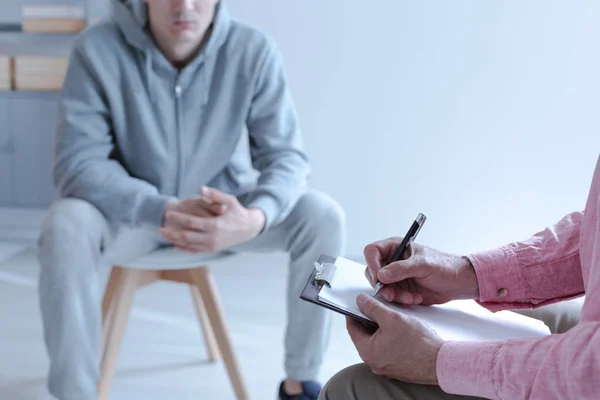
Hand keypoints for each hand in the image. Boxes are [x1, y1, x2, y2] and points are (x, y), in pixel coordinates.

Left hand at [158, 187, 265, 252]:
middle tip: (159, 229)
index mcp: (216, 225)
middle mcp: (213, 238)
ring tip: (163, 236)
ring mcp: (212, 246)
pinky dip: (183, 249)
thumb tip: (201, 189)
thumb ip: (215, 195)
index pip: (192, 223)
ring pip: (188, 245)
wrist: (249, 229)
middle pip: (186, 237)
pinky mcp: (212, 250)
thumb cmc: (238, 212)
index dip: (178, 218)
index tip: (168, 214)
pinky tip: (175, 245)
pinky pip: (194, 251)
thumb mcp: (230, 200)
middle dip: (171, 233)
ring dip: (174, 241)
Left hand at [347, 294, 443, 384]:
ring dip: (382, 328)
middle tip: (378, 307)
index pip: (352, 328)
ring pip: (378, 341)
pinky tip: (401, 330)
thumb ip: (373, 308)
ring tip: (393, 317)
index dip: (353, 312)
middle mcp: (374, 362)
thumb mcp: (392, 318)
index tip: (358, 303)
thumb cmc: (418, 343)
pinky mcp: (397, 367)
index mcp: (367, 352)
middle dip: (370, 319)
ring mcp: (386, 366)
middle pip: (365, 335)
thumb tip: (360, 301)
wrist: (441, 362)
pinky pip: (388, 349)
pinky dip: (391, 337)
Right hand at [364, 238, 478, 305]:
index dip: (371, 263)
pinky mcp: (400, 289)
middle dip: (382, 285)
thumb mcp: (423, 264)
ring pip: (381, 287)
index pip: (372, 251)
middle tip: (391, 293)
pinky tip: (414, 298)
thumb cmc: (444, 266)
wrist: (457, 283)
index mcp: (396, 247)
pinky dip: (401, 300)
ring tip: (409, 297)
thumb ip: (401, 269)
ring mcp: (395, 276)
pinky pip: (391, 296)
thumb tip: (381, 275)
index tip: (378, 276)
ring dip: (393, 295)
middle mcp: (392, 261)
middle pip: (373, 271)